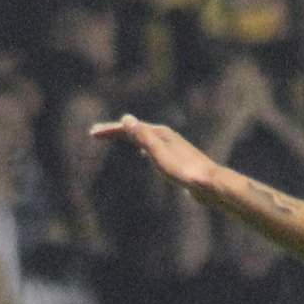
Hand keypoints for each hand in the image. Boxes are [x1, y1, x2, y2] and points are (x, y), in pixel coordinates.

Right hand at [90, 115, 221, 194]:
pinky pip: (153, 150)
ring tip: (118, 137)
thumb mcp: (159, 153)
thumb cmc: (184, 170)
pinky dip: (143, 149)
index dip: (109, 130)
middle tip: (97, 134)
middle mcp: (166, 137)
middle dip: (115, 131)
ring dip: (128, 137)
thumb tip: (126, 119)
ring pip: (144, 139)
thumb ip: (143, 136)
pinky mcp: (178, 161)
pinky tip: (145, 156)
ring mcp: (172, 148)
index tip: (92, 134)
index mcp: (159, 133)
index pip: (128, 128)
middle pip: (135, 130)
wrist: (211, 184)